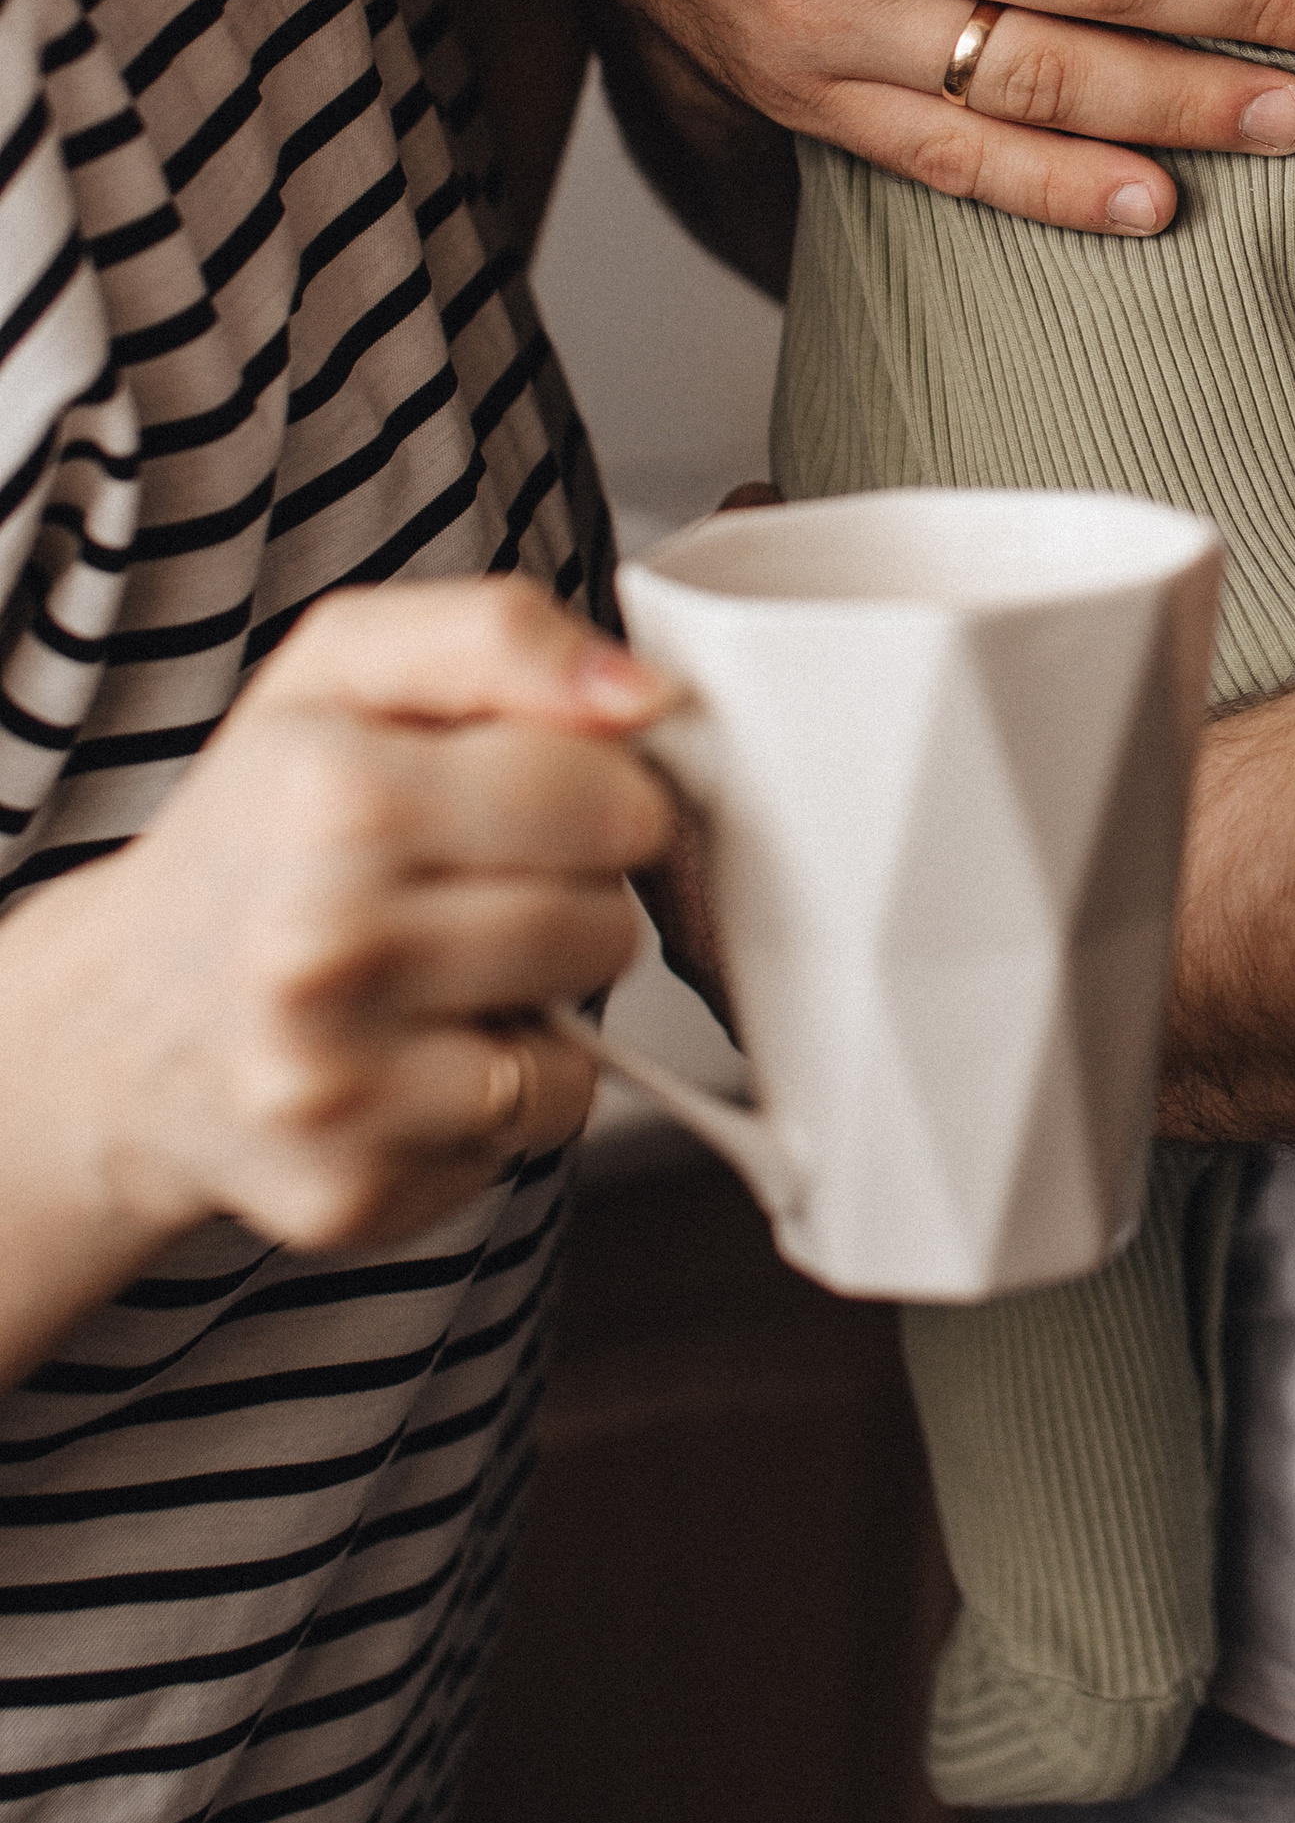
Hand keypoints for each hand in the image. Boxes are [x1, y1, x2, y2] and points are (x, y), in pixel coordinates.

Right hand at [0, 581, 669, 1334]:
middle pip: (606, 918)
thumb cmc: (256, 832)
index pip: (607, 793)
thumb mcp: (344, 670)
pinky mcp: (355, 1186)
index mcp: (336, 797)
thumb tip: (646, 692)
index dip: (596, 791)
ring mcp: (334, 1083)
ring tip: (440, 965)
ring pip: (585, 1031)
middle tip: (470, 884)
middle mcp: (322, 947)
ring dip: (543, 996)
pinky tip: (420, 1051)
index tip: (537, 795)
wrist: (119, 1022)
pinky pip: (541, 1123)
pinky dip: (507, 1087)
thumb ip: (500, 636)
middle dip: (568, 896)